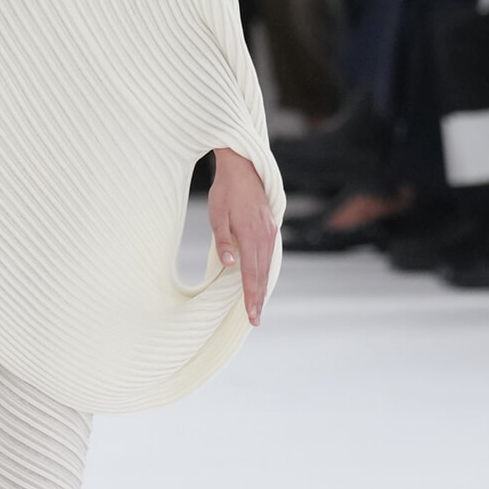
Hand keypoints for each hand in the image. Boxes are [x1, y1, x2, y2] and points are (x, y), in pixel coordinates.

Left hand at [209, 148, 277, 326]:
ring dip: (263, 286)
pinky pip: (269, 255)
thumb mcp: (217, 215)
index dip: (251, 297)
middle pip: (263, 274)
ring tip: (257, 305)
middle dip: (258, 298)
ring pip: (268, 266)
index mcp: (250, 234)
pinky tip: (261, 280)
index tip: (251, 316)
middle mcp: (265, 235)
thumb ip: (223, 241)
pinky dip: (266, 271)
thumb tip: (229, 265)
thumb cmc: (225, 191)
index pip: (252, 274)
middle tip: (255, 320)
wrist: (243, 168)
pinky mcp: (271, 227)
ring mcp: (270, 231)